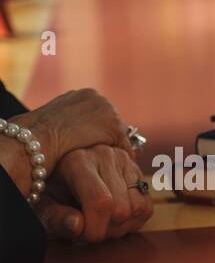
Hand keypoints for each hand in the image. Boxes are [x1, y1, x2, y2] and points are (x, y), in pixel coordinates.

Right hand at [10, 88, 131, 171]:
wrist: (40, 136)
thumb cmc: (41, 133)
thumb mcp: (60, 119)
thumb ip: (75, 119)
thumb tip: (79, 130)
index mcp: (86, 94)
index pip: (102, 114)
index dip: (100, 131)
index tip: (97, 142)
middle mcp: (99, 99)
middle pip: (115, 122)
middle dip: (110, 138)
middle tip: (106, 153)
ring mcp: (109, 112)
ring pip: (121, 135)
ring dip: (115, 148)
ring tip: (108, 161)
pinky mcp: (116, 128)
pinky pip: (126, 148)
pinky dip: (121, 158)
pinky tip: (112, 167)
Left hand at [38, 144, 152, 241]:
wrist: (63, 170)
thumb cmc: (51, 189)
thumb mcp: (44, 204)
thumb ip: (56, 217)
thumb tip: (78, 226)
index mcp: (78, 161)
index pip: (101, 202)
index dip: (96, 229)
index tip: (83, 238)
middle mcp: (106, 156)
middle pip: (121, 209)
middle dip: (108, 230)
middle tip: (92, 231)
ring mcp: (126, 162)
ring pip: (138, 208)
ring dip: (123, 227)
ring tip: (104, 225)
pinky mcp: (139, 172)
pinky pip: (147, 206)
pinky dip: (135, 221)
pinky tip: (116, 220)